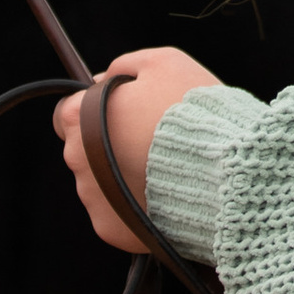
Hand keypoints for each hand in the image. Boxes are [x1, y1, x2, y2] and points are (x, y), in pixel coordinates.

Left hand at [54, 47, 221, 252]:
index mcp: (80, 117)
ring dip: (123, 174)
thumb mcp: (162, 63)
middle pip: (84, 149)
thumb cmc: (193, 112)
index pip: (68, 111)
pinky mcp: (111, 230)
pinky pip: (118, 214)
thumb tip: (103, 78)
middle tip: (151, 138)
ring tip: (164, 168)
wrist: (224, 171)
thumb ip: (123, 66)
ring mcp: (92, 198)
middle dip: (111, 143)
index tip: (123, 112)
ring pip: (101, 183)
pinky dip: (135, 205)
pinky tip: (164, 193)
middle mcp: (76, 160)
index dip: (96, 108)